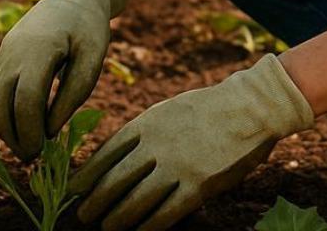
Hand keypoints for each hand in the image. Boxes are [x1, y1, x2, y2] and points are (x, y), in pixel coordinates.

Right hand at [0, 0, 131, 161]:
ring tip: (23, 147)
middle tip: (30, 157)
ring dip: (2, 128)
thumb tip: (50, 129)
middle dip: (12, 135)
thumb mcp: (93, 58)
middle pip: (1, 102)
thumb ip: (73, 93)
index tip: (41, 150)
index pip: (25, 99)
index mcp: (40, 49)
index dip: (30, 129)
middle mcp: (14, 51)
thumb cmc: (89, 28)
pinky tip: (16, 128)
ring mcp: (4, 52)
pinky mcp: (2, 55)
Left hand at [68, 53, 315, 230]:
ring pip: (137, 200)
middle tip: (83, 215)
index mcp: (147, 124)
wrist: (250, 106)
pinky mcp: (198, 185)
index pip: (107, 153)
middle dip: (96, 200)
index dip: (88, 173)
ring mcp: (177, 166)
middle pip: (116, 179)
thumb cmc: (208, 108)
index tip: (76, 188)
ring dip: (117, 217)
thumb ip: (145, 131)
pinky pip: (167, 212)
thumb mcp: (168, 110)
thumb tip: (119, 155)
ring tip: (106, 227)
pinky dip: (149, 226)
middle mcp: (156, 146)